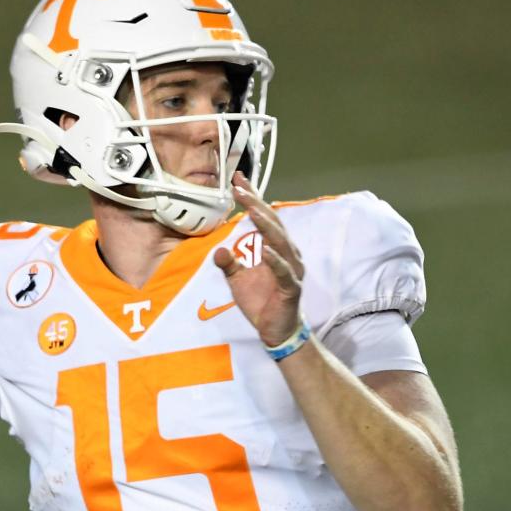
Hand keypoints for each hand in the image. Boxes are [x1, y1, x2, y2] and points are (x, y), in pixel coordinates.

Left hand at [213, 172, 304, 345]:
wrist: (276, 330)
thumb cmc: (261, 301)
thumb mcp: (238, 280)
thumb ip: (229, 263)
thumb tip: (218, 249)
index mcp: (274, 248)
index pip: (263, 218)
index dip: (252, 198)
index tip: (238, 180)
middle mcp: (287, 254)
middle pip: (272, 223)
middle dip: (255, 204)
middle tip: (239, 187)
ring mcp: (292, 270)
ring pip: (280, 242)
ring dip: (266, 225)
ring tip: (252, 210)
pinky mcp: (292, 288)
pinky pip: (284, 272)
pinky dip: (274, 261)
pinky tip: (264, 251)